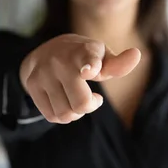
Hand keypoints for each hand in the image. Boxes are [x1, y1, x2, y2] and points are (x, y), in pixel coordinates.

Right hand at [19, 34, 140, 123]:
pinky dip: (62, 115)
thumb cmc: (83, 57)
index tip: (90, 70)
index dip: (90, 65)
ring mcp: (44, 72)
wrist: (44, 51)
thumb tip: (136, 55)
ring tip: (76, 99)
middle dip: (90, 106)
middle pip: (81, 103)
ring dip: (75, 113)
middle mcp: (61, 60)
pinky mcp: (32, 84)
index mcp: (83, 51)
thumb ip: (118, 63)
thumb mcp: (101, 56)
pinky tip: (64, 102)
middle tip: (93, 98)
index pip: (87, 59)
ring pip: (66, 114)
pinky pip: (52, 116)